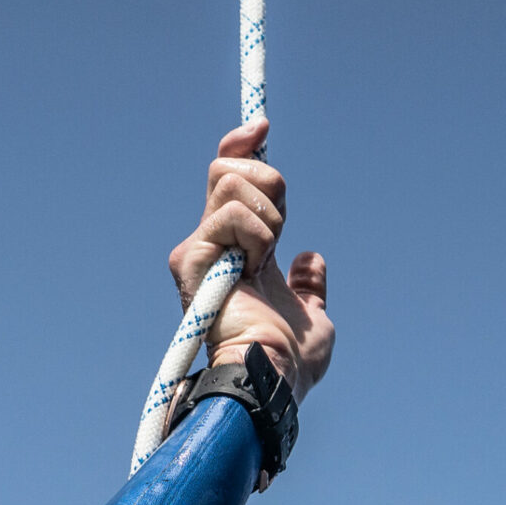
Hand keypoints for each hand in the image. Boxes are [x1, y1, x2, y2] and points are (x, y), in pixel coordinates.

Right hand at [168, 119, 333, 400]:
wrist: (278, 377)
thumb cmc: (294, 361)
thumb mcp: (314, 315)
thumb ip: (309, 286)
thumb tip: (312, 261)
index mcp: (236, 250)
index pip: (229, 177)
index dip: (243, 145)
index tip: (263, 127)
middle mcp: (210, 244)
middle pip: (228, 169)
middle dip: (269, 185)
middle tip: (281, 229)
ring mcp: (198, 251)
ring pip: (231, 184)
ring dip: (269, 218)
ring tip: (266, 261)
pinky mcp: (191, 259)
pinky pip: (231, 215)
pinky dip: (257, 237)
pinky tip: (254, 270)